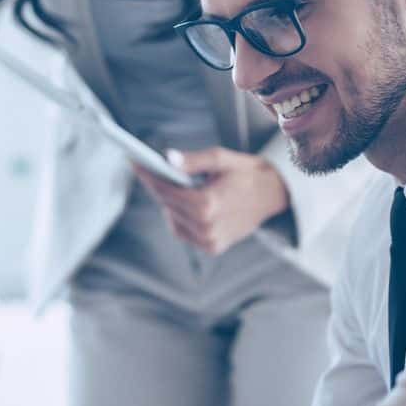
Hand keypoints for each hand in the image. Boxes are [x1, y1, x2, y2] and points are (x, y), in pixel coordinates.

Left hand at [133, 146, 288, 254]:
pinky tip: (183, 202)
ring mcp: (209, 240)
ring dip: (167, 201)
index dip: (148, 174)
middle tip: (146, 167)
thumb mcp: (220, 159)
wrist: (272, 195)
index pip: (166, 189)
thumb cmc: (246, 173)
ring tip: (166, 183)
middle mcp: (207, 227)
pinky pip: (182, 231)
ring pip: (172, 219)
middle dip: (156, 184)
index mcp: (208, 204)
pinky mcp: (212, 247)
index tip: (134, 162)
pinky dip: (178, 216)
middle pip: (166, 203)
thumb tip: (166, 158)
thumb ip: (192, 161)